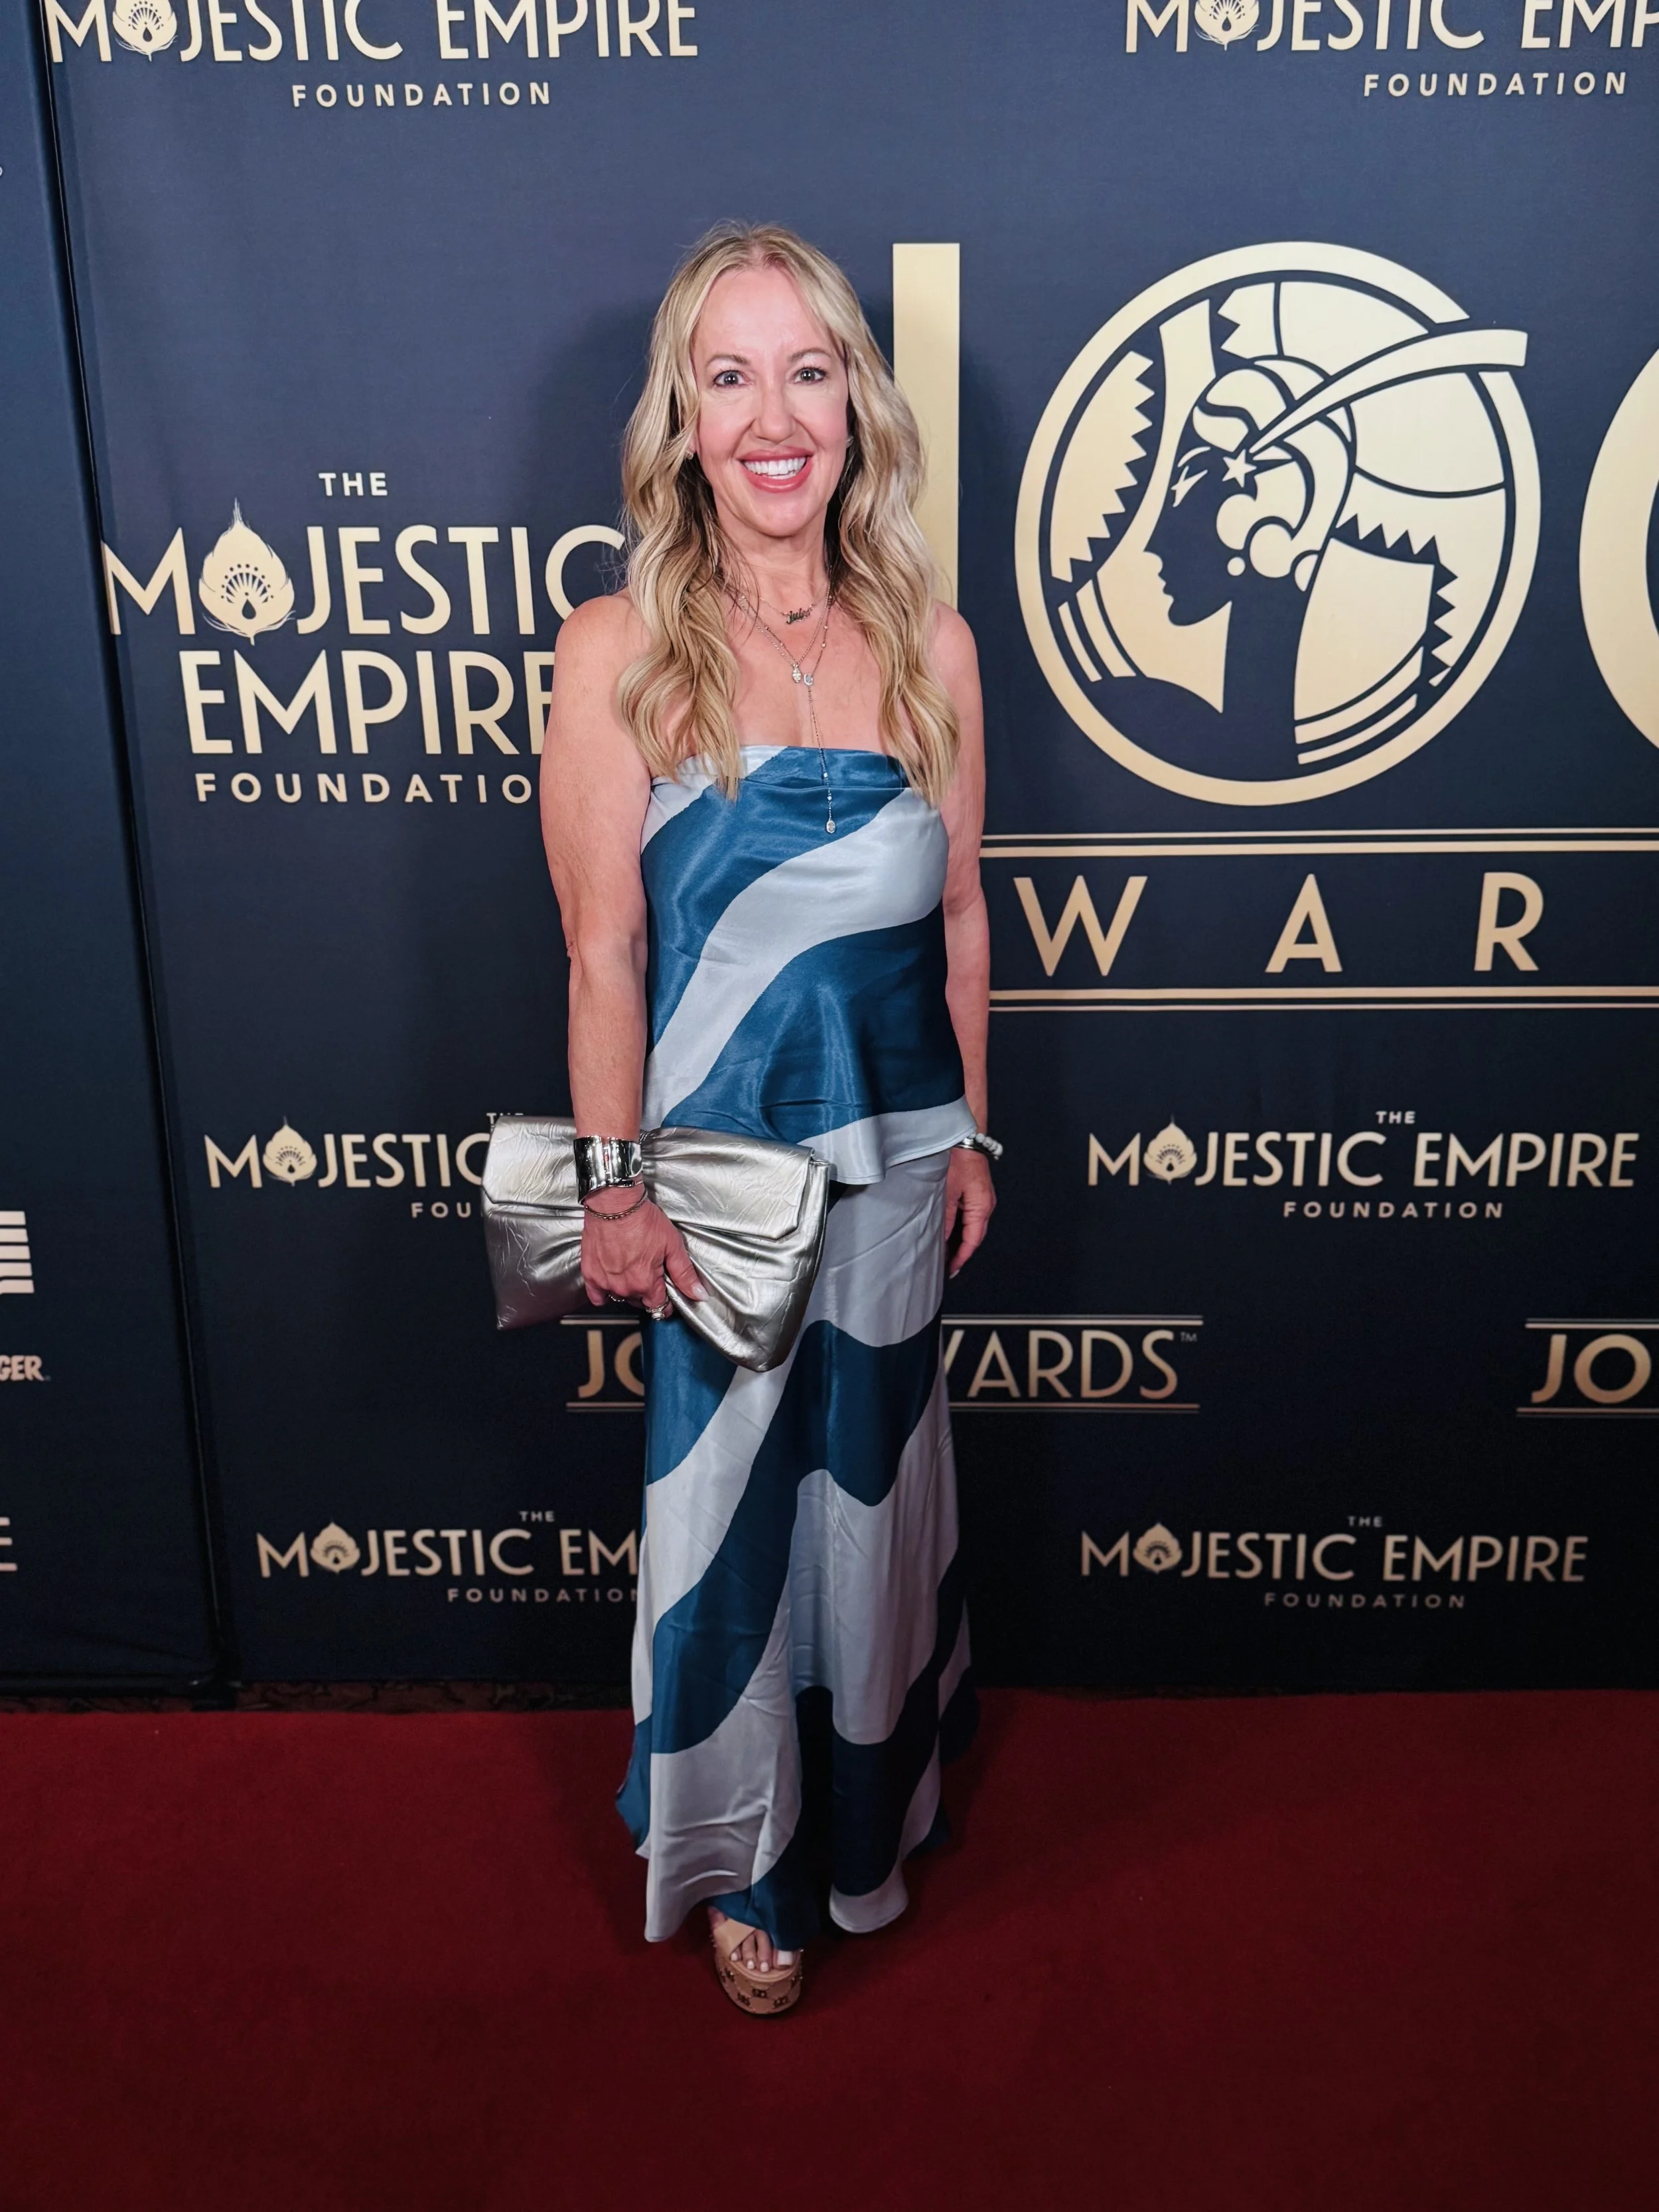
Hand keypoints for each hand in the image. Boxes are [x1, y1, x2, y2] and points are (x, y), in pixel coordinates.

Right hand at [581, 1190, 703, 1312]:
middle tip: (649, 1273)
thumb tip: (697, 1294)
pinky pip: (597, 1295)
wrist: (614, 1205)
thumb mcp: (672, 1245)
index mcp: (646, 1283)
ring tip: (631, 1269)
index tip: (666, 1295)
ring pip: (621, 1297)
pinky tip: (611, 1281)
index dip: (666, 1302)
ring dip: (627, 1290)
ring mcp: (606, 1282)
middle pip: (640, 1302)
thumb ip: (685, 1273)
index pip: (659, 1306)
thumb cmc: (641, 1220)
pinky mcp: (590, 1274)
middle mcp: (625, 1287)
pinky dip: (604, 1292)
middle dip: (647, 1292)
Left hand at [944, 1148, 994, 1277]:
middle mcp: (986, 1204)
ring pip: (972, 1226)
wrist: (962, 1134)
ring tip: (945, 1250)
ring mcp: (982, 1197)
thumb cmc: (958, 1158)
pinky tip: (947, 1228)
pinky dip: (960, 1226)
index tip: (951, 1269)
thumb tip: (942, 1240)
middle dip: (961, 1251)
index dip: (961, 1257)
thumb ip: (944, 1218)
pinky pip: (969, 1215)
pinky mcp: (975, 1191)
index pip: (972, 1241)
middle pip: (974, 1236)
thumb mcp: (947, 1192)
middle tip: (946, 1265)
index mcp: (982, 1207)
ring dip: (960, 1239)